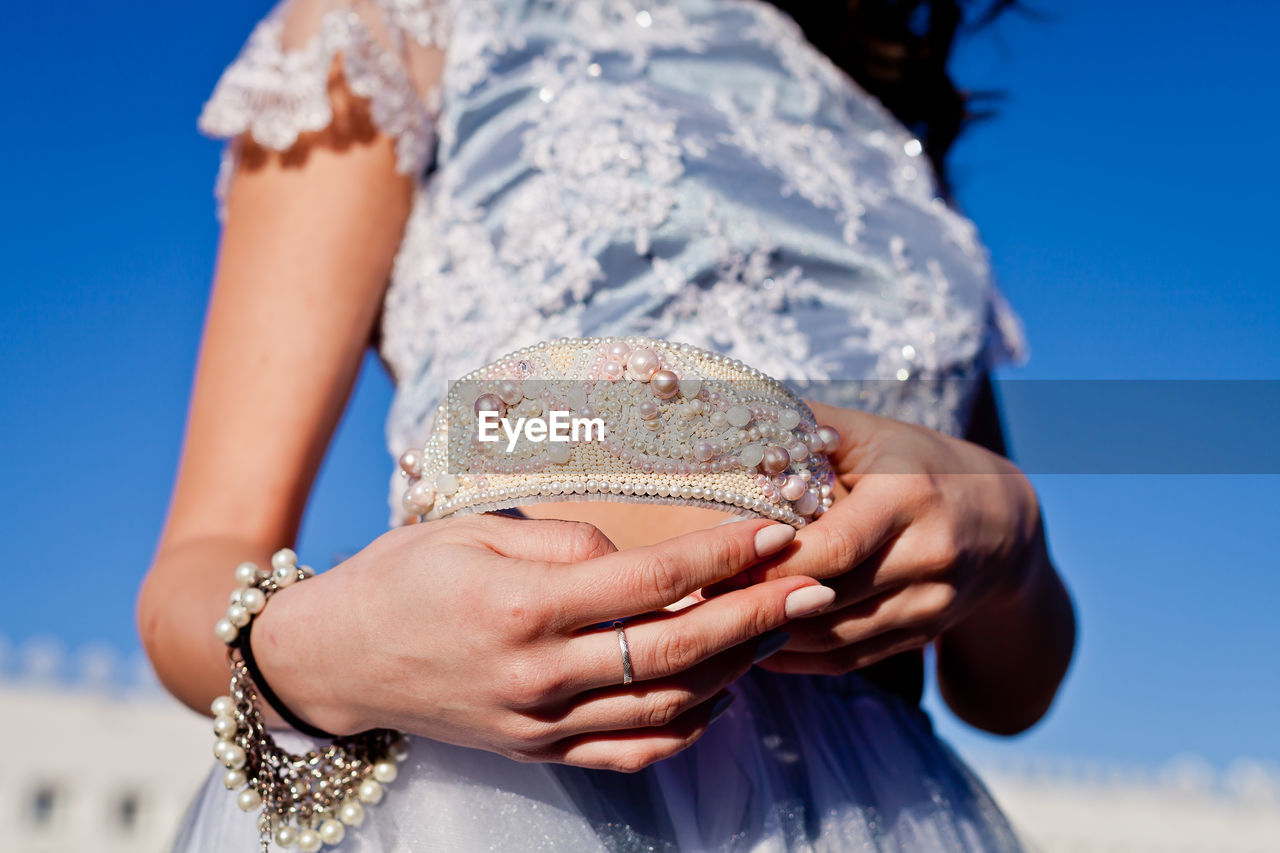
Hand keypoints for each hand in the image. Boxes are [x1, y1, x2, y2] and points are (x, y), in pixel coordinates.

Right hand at [251, 513, 833, 771]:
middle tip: (815, 584)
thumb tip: (637, 556)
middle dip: (757, 617)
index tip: (775, 530)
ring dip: (736, 669)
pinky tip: (720, 691)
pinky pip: (632, 753)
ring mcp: (542, 724)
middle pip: (676, 651)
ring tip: (780, 629)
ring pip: (667, 709)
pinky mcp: (539, 751)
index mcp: (522, 607)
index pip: (650, 582)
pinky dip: (688, 728)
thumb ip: (562, 538)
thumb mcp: (470, 529)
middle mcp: (539, 675)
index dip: (722, 556)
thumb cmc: (402, 576)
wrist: (335, 658)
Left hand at [709, 399, 1042, 676]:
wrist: (1003, 520)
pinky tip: (757, 640)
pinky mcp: (924, 634)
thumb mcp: (871, 435)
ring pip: (834, 639)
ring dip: (771, 634)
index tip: (718, 557)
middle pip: (828, 598)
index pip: (833, 547)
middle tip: (702, 590)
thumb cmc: (917, 464)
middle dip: (759, 599)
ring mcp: (932, 604)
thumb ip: (807, 430)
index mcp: (909, 497)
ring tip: (717, 618)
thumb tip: (728, 420)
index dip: (770, 561)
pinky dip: (797, 657)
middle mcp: (929, 554)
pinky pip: (848, 659)